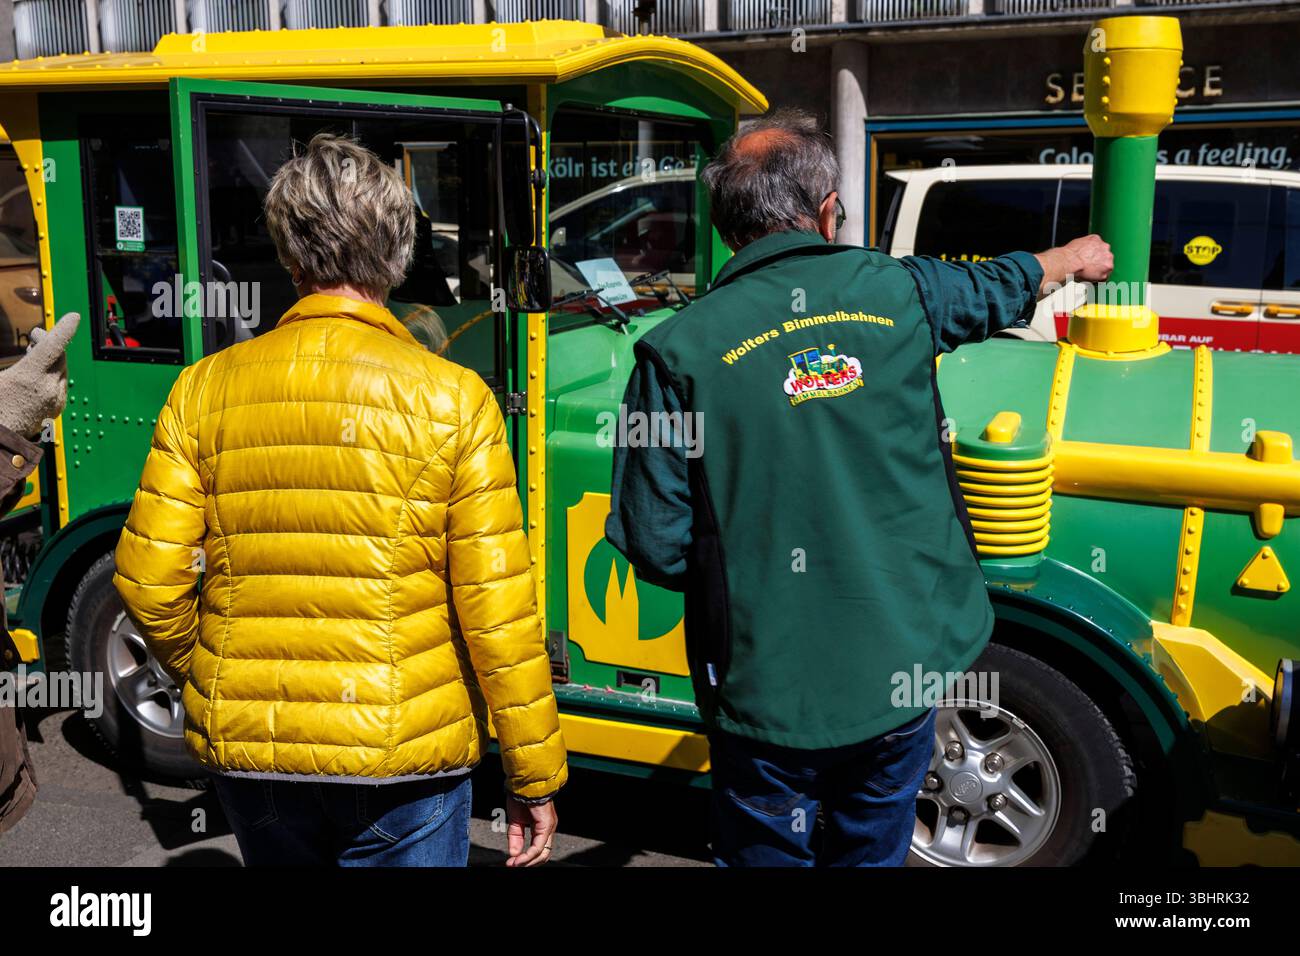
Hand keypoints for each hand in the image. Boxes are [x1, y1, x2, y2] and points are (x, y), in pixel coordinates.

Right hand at [0, 312, 79, 438]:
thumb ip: (21, 360)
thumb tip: (34, 349)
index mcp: (30, 377)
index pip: (54, 346)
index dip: (64, 329)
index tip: (74, 318)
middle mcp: (47, 388)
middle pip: (59, 355)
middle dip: (49, 341)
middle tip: (35, 334)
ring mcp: (54, 399)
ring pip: (61, 368)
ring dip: (51, 356)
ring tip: (35, 350)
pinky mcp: (56, 407)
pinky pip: (60, 383)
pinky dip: (53, 371)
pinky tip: (41, 369)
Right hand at [505, 795, 556, 866]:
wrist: (523, 782)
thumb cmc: (521, 797)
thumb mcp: (515, 821)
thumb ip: (515, 838)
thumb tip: (514, 854)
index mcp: (542, 827)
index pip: (538, 850)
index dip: (526, 859)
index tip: (512, 863)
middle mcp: (548, 828)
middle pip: (543, 855)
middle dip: (528, 863)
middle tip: (513, 865)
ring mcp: (549, 827)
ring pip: (543, 854)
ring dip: (528, 862)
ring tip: (514, 864)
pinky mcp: (546, 825)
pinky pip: (538, 846)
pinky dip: (528, 855)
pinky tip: (519, 859)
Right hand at [1034, 235, 1113, 298]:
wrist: (1068, 262)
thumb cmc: (1069, 254)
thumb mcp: (1078, 243)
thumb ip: (1085, 246)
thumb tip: (1082, 250)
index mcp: (1097, 240)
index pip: (1100, 248)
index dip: (1094, 255)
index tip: (1089, 259)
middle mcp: (1105, 248)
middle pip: (1105, 256)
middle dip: (1098, 262)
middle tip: (1088, 267)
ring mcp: (1107, 260)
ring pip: (1106, 267)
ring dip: (1099, 270)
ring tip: (1087, 273)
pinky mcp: (1105, 272)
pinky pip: (1103, 278)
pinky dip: (1097, 279)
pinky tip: (1088, 278)